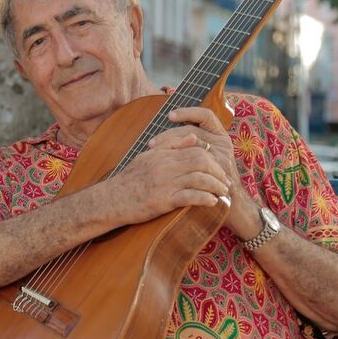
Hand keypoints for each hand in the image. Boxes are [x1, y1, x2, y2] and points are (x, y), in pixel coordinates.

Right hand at [101, 107, 231, 225]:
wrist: (112, 200)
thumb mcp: (148, 157)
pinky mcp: (163, 200)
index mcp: (163, 154)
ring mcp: (165, 183)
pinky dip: (204, 199)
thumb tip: (193, 136)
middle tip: (225, 181)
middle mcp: (166, 166)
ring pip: (199, 179)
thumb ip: (171, 145)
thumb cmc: (129, 180)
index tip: (219, 169)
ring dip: (215, 186)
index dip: (212, 158)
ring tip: (223, 192)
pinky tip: (212, 202)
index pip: (195, 149)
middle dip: (218, 171)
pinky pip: (189, 197)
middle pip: (201, 162)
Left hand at [159, 107, 262, 237]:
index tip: (170, 116)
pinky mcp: (219, 172)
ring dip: (170, 147)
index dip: (188, 113)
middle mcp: (223, 144)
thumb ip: (193, 145)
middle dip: (170, 135)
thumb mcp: (205, 159)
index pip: (206, 115)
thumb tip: (168, 136)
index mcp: (221, 136)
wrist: (232, 206)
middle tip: (152, 143)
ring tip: (153, 152)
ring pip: (193, 145)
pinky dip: (178, 163)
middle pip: (193, 131)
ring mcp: (222, 158)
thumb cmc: (212, 181)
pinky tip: (166, 165)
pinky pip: (196, 164)